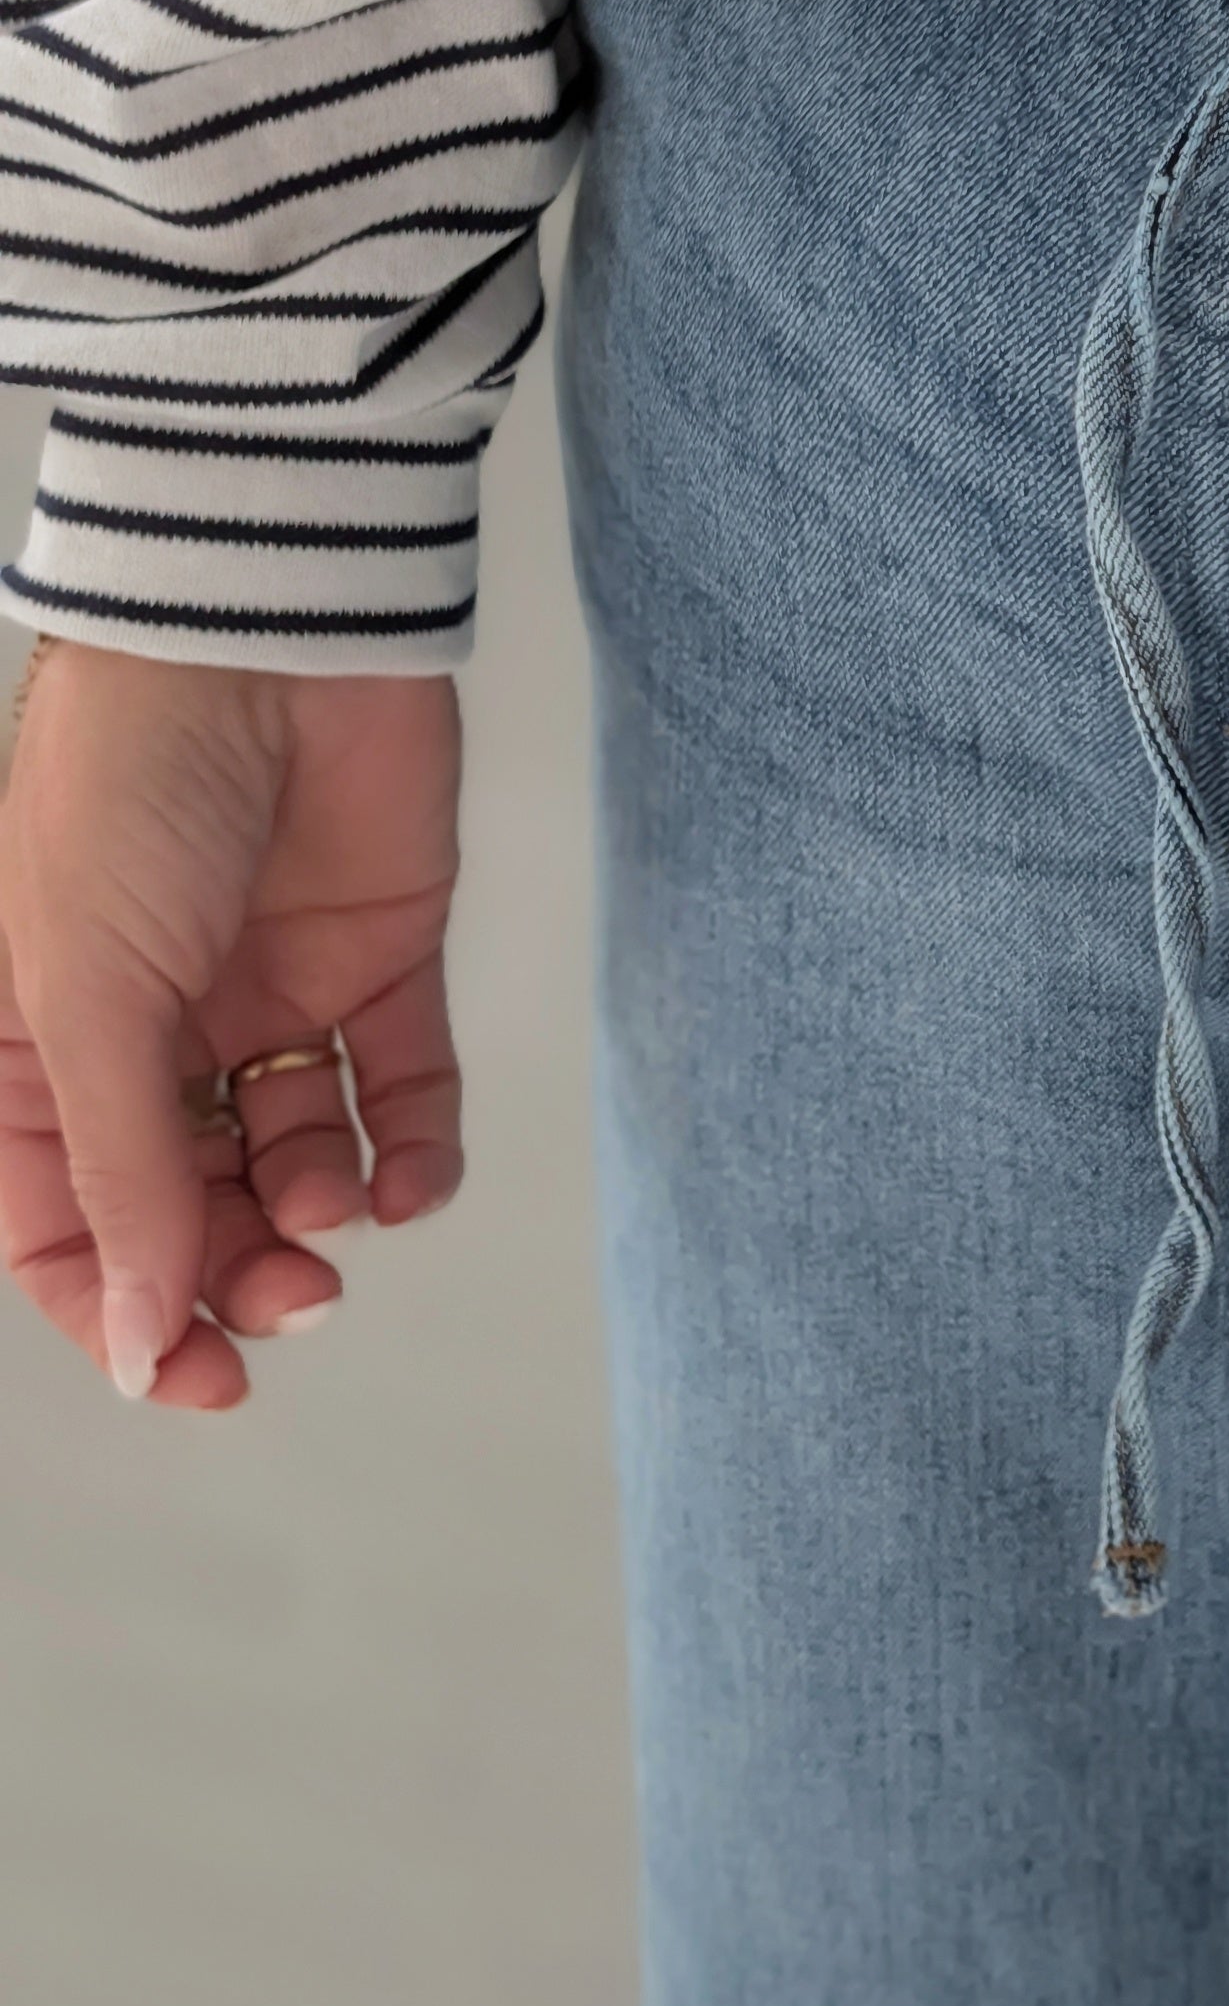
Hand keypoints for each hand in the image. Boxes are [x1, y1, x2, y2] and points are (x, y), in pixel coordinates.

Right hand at [0, 652, 463, 1406]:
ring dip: (320, 1209)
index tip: (192, 1378)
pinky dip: (415, 1151)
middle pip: (189, 1203)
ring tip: (339, 1208)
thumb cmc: (132, 780)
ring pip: (295, 1157)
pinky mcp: (376, 952)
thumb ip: (118, 1172)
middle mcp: (147, 1025)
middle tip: (294, 1299)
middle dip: (238, 1269)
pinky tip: (412, 1182)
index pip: (64, 1221)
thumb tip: (138, 1341)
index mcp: (33, 1038)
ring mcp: (262, 989)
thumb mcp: (89, 992)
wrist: (269, 627)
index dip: (121, 1310)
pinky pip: (399, 1086)